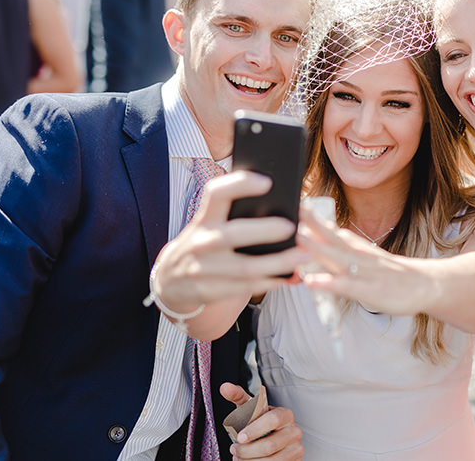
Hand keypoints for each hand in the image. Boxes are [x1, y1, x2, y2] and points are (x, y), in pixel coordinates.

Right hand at [152, 171, 308, 313]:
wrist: (170, 280)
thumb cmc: (203, 243)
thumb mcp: (208, 224)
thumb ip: (234, 214)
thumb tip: (280, 203)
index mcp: (204, 218)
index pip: (216, 194)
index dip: (240, 184)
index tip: (267, 182)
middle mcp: (201, 242)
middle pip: (234, 234)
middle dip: (264, 230)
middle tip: (292, 227)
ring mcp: (204, 269)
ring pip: (245, 268)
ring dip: (278, 263)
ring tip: (304, 256)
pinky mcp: (209, 291)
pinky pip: (246, 288)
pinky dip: (271, 282)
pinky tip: (290, 276)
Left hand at [221, 383, 303, 459]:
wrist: (273, 439)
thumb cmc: (259, 423)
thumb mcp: (250, 409)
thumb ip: (237, 396)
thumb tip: (224, 387)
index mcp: (285, 414)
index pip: (273, 420)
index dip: (255, 429)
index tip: (239, 437)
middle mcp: (294, 431)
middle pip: (270, 445)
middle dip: (247, 451)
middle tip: (234, 450)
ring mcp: (296, 449)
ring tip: (239, 458)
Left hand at [295, 204, 427, 314]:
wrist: (425, 284)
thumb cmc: (388, 274)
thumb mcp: (362, 257)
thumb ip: (338, 251)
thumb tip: (311, 241)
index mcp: (354, 246)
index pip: (329, 227)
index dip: (309, 216)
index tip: (290, 204)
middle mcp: (358, 254)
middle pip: (330, 236)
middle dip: (309, 223)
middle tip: (288, 210)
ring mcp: (364, 271)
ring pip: (337, 257)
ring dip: (316, 247)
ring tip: (297, 238)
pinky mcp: (370, 290)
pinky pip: (347, 286)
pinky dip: (329, 283)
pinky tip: (311, 281)